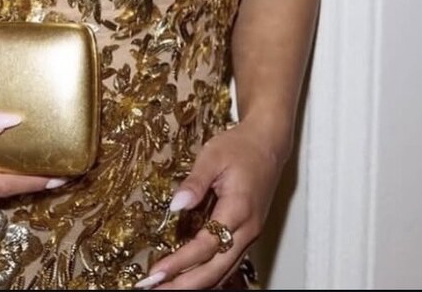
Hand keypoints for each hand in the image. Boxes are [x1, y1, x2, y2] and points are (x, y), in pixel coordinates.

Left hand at [135, 119, 287, 289]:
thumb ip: (194, 182)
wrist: (268, 144)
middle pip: (215, 270)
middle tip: (154, 290)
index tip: (155, 274)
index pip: (205, 246)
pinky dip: (208, 276)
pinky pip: (227, 264)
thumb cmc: (241, 146)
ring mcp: (249, 235)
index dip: (179, 263)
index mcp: (238, 209)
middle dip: (184, 285)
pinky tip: (189, 278)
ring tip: (166, 288)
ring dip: (194, 284)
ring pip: (223, 272)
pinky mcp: (247, 235)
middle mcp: (247, 229)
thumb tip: (176, 205)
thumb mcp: (212, 155)